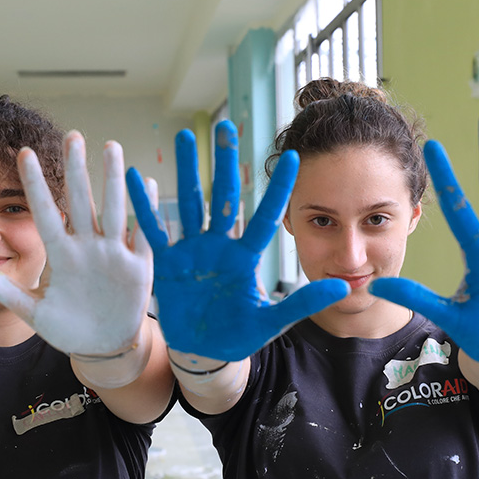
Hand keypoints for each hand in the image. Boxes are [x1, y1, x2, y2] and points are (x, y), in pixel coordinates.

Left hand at [0, 132, 151, 355]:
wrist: (100, 347)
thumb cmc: (66, 327)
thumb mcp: (31, 311)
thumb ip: (2, 289)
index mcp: (62, 255)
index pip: (46, 212)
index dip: (36, 185)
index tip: (23, 154)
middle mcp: (88, 248)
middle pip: (82, 202)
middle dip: (78, 170)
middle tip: (74, 136)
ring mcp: (113, 255)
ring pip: (114, 209)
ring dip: (115, 179)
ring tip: (112, 146)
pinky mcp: (138, 268)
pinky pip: (143, 235)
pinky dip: (147, 211)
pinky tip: (147, 184)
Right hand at [126, 120, 347, 361]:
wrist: (203, 352)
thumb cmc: (239, 335)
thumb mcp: (272, 322)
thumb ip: (302, 303)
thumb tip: (343, 288)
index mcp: (245, 256)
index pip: (265, 216)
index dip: (278, 189)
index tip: (292, 157)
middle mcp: (219, 246)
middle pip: (223, 196)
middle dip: (224, 161)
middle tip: (226, 125)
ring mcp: (192, 251)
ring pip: (189, 202)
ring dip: (187, 170)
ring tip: (185, 136)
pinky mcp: (167, 263)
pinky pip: (154, 230)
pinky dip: (144, 205)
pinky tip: (136, 177)